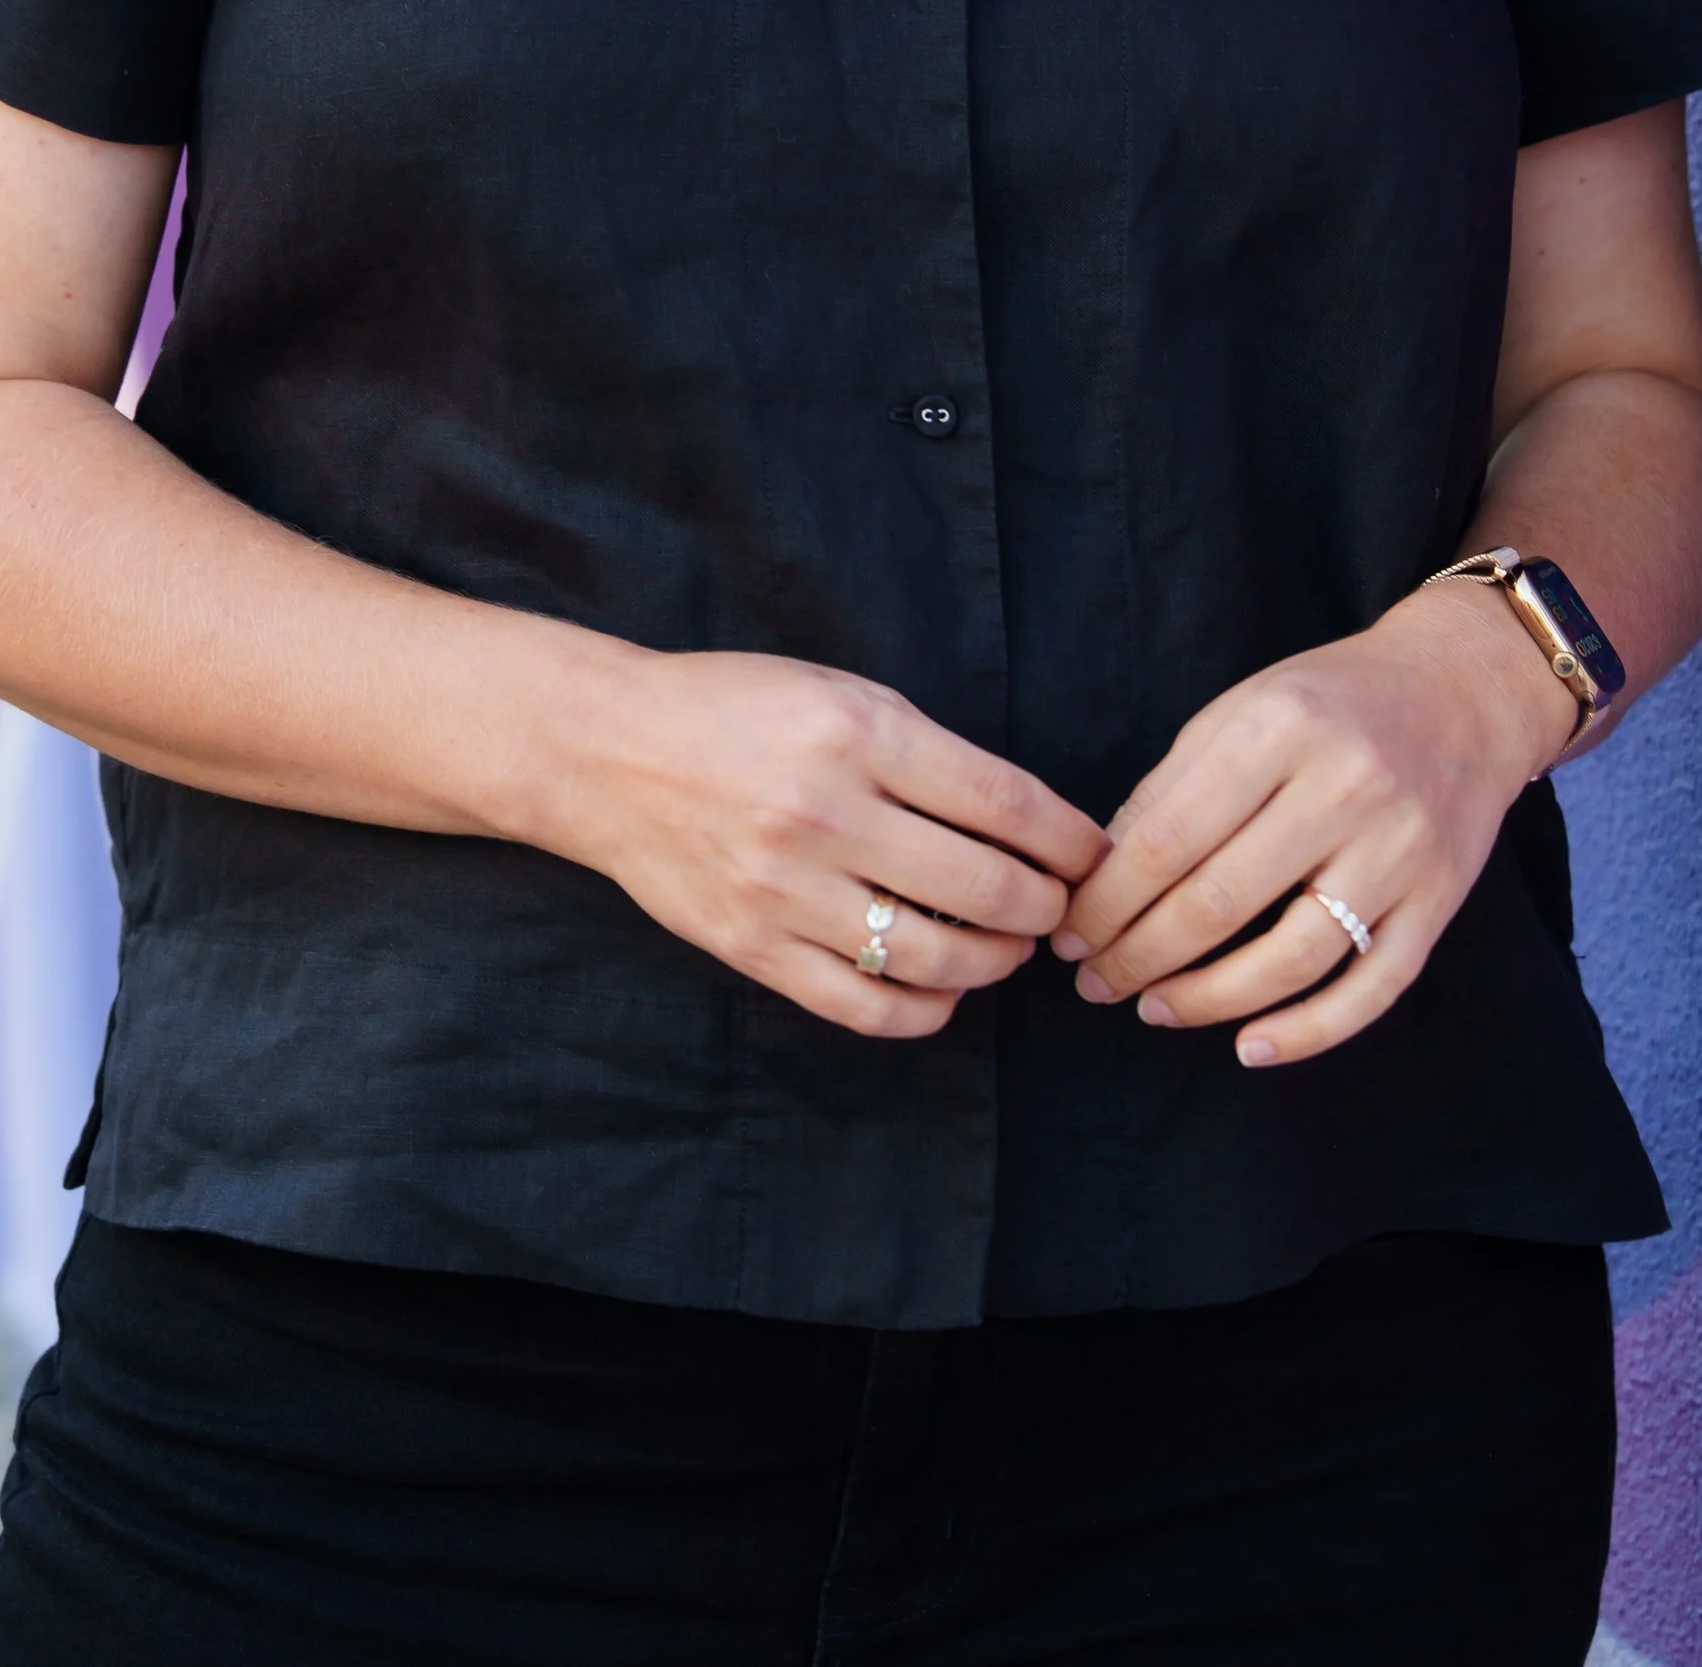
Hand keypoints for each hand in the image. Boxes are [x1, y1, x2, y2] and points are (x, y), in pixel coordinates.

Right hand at [546, 649, 1106, 1037]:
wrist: (611, 750)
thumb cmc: (737, 709)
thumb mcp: (841, 693)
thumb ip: (928, 754)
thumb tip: (1029, 822)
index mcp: (859, 734)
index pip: (1005, 802)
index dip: (1068, 838)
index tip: (1090, 854)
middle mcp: (827, 814)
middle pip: (986, 889)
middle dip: (1044, 906)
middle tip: (1054, 906)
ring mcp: (788, 890)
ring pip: (937, 959)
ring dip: (996, 962)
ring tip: (1006, 947)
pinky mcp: (755, 948)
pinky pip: (867, 1007)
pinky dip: (927, 1009)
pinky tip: (944, 989)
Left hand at [1051, 584, 1573, 1067]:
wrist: (1462, 691)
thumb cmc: (1331, 700)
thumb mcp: (1240, 711)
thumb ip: (1172, 787)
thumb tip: (1100, 876)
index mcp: (1277, 729)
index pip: (1168, 837)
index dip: (1107, 899)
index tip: (1068, 935)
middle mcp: (1343, 788)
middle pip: (1219, 901)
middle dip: (1139, 955)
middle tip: (1094, 983)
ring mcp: (1398, 850)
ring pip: (1290, 957)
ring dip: (1207, 1000)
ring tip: (1153, 1009)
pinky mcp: (1439, 902)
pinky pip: (1372, 988)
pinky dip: (1308, 1032)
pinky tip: (1249, 1047)